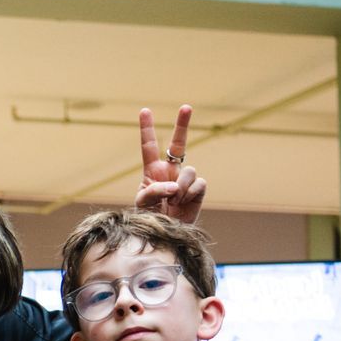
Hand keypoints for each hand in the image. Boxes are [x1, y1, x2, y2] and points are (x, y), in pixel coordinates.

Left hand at [134, 106, 206, 222]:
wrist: (166, 233)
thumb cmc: (150, 218)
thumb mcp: (142, 204)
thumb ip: (153, 191)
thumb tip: (174, 185)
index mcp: (153, 170)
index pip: (150, 146)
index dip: (147, 129)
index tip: (145, 110)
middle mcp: (171, 170)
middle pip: (179, 143)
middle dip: (183, 125)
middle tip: (186, 107)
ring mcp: (185, 179)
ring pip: (189, 171)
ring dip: (180, 188)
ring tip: (173, 202)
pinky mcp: (198, 189)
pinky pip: (198, 184)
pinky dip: (189, 194)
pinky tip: (183, 203)